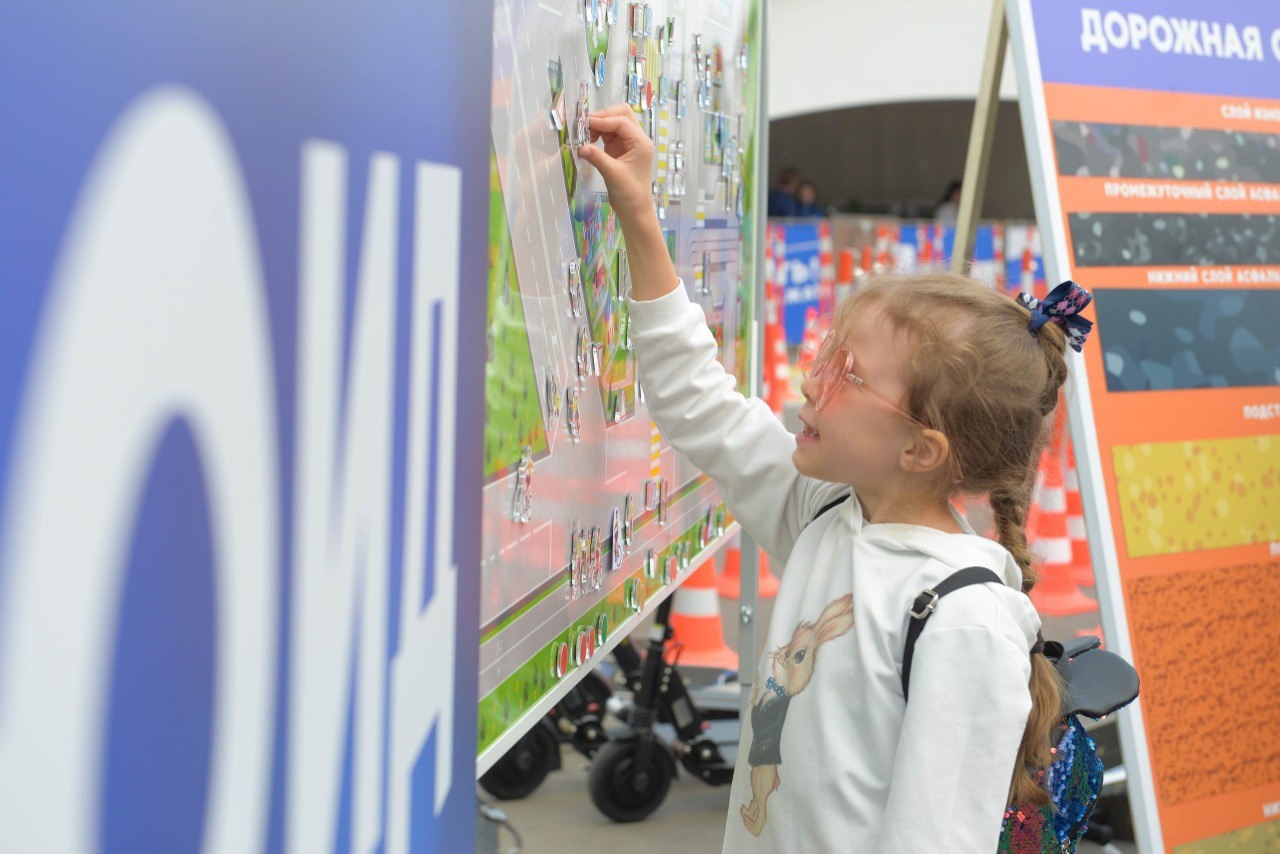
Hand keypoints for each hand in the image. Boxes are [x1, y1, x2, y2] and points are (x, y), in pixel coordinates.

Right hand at [577, 104, 654, 224]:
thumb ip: (597, 158)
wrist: (635, 210)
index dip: (603, 120)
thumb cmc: (630, 193)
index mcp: (641, 142)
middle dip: (603, 116)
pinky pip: (609, 133)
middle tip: (586, 125)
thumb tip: (580, 146)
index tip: (585, 124)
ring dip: (600, 124)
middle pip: (621, 114)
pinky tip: (589, 140)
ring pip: (614, 122)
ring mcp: (628, 143)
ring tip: (585, 133)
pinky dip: (599, 133)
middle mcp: (637, 139)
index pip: (621, 121)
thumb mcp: (613, 174)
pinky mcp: (620, 149)